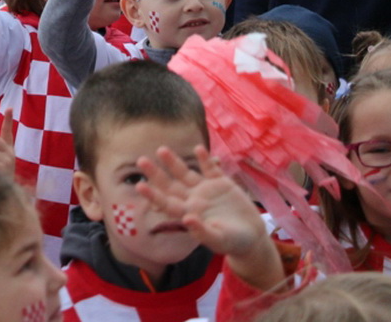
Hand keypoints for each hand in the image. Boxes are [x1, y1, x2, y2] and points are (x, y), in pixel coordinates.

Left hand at [136, 145, 283, 290]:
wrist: (252, 236)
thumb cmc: (232, 242)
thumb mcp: (219, 240)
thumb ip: (203, 232)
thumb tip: (187, 219)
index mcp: (188, 213)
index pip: (166, 203)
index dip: (153, 195)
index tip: (139, 185)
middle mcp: (193, 199)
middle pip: (170, 185)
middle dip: (156, 174)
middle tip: (141, 161)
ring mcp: (206, 189)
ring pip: (185, 173)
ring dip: (174, 162)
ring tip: (161, 150)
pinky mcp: (221, 183)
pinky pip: (210, 169)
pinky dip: (205, 160)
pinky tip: (198, 149)